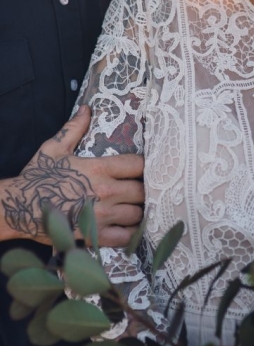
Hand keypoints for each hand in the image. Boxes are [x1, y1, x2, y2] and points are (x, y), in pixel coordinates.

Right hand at [1, 105, 143, 246]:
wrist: (17, 207)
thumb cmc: (38, 177)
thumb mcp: (54, 148)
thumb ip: (75, 128)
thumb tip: (87, 108)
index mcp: (100, 169)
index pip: (138, 165)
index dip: (144, 167)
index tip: (142, 169)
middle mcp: (106, 192)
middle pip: (143, 191)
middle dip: (142, 190)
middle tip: (138, 191)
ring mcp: (102, 216)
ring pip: (138, 215)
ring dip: (138, 212)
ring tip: (132, 208)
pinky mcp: (95, 236)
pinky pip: (125, 237)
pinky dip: (129, 234)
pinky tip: (124, 228)